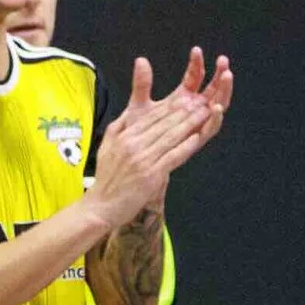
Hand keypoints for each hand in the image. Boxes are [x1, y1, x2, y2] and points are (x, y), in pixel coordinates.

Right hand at [85, 49, 232, 228]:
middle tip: (201, 101)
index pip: (151, 116)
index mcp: (124, 136)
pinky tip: (196, 139)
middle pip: (164, 123)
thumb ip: (120, 127)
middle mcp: (133, 145)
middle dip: (185, 111)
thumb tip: (131, 111)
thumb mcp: (107, 146)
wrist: (100, 206)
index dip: (171, 106)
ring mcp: (142, 159)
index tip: (186, 98)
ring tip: (204, 114)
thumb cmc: (106, 179)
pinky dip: (185, 147)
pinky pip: (172, 157)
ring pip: (170, 137)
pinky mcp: (151, 175)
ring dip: (189, 125)